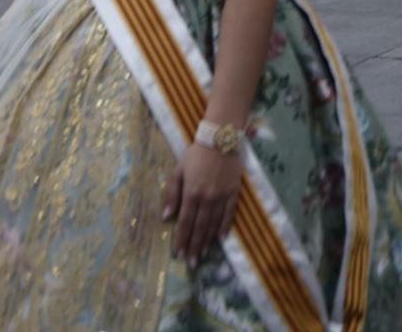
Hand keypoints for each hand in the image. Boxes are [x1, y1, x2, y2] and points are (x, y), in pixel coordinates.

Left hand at [162, 143, 244, 263]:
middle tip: (191, 263)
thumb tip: (166, 217)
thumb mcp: (178, 170)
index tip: (178, 253)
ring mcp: (222, 196)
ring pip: (213, 223)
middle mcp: (206, 198)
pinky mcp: (234, 191)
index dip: (181, 239)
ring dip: (207, 240)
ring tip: (203, 254)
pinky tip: (221, 238)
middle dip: (194, 246)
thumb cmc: (196, 154)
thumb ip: (172, 193)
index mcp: (191, 193)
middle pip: (199, 227)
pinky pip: (229, 213)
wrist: (221, 138)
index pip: (184, 222)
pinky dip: (225, 226)